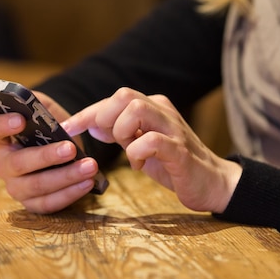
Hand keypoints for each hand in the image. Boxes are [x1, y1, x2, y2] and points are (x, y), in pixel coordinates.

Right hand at [0, 91, 98, 213]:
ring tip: (90, 166)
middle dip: (46, 156)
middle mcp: (4, 164)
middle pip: (18, 163)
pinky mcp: (32, 203)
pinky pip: (49, 203)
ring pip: (37, 185)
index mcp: (0, 138)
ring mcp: (16, 187)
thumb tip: (34, 103)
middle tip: (70, 148)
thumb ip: (37, 103)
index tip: (21, 119)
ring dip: (65, 176)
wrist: (64, 147)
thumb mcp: (45, 109)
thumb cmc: (50, 127)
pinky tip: (88, 182)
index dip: (3, 125)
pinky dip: (71, 193)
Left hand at [62, 87, 241, 213]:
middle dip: (104, 117)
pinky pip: (151, 141)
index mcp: (152, 107)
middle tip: (107, 139)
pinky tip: (139, 165)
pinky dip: (137, 153)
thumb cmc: (171, 163)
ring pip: (137, 109)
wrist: (211, 183)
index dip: (86, 113)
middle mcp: (162, 111)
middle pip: (124, 95)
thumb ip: (119, 132)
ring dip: (122, 131)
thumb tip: (90, 123)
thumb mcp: (139, 144)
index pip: (113, 99)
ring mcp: (173, 128)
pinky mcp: (180, 151)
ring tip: (126, 149)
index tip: (68, 128)